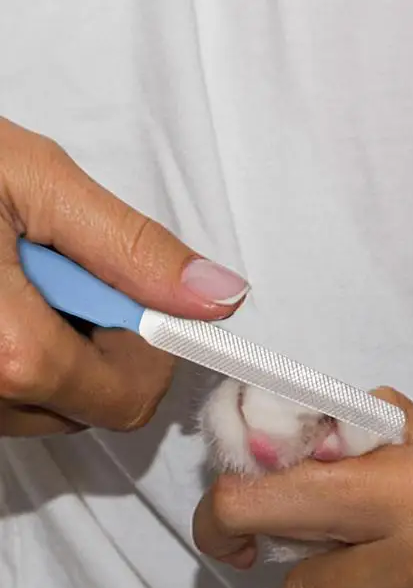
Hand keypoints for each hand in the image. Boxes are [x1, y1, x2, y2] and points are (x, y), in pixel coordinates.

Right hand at [0, 118, 249, 435]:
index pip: (130, 397)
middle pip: (92, 405)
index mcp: (5, 355)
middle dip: (106, 344)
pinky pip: (5, 396)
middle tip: (70, 271)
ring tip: (18, 275)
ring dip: (62, 345)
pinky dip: (21, 352)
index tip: (145, 300)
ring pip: (50, 403)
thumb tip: (217, 297)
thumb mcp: (32, 182)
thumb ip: (132, 249)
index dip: (153, 349)